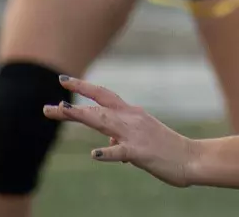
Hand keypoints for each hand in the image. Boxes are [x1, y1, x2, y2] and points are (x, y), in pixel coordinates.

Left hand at [43, 75, 197, 187]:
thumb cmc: (166, 149)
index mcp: (131, 113)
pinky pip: (121, 152)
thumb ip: (122, 137)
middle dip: (72, 107)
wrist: (191, 158)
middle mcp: (131, 118)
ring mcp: (135, 134)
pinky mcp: (141, 152)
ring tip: (63, 112)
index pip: (103, 95)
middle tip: (47, 107)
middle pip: (97, 107)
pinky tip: (95, 154)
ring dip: (82, 116)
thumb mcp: (140, 138)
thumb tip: (108, 143)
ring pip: (104, 122)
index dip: (82, 86)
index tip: (62, 80)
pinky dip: (108, 152)